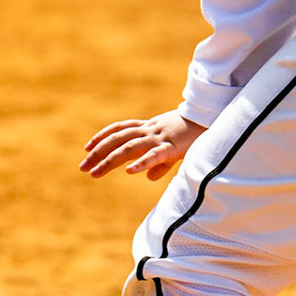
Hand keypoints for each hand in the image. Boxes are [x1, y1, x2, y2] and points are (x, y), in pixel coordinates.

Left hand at [79, 110, 206, 180]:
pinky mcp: (173, 146)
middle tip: (82, 167)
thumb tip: (148, 177)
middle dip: (98, 152)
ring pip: (129, 147)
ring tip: (95, 173)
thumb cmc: (194, 132)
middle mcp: (150, 130)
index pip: (121, 128)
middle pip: (118, 139)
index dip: (103, 136)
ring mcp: (160, 137)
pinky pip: (154, 154)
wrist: (214, 119)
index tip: (86, 147)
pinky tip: (129, 171)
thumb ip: (159, 162)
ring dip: (110, 160)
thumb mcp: (173, 147)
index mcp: (150, 127)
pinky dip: (141, 162)